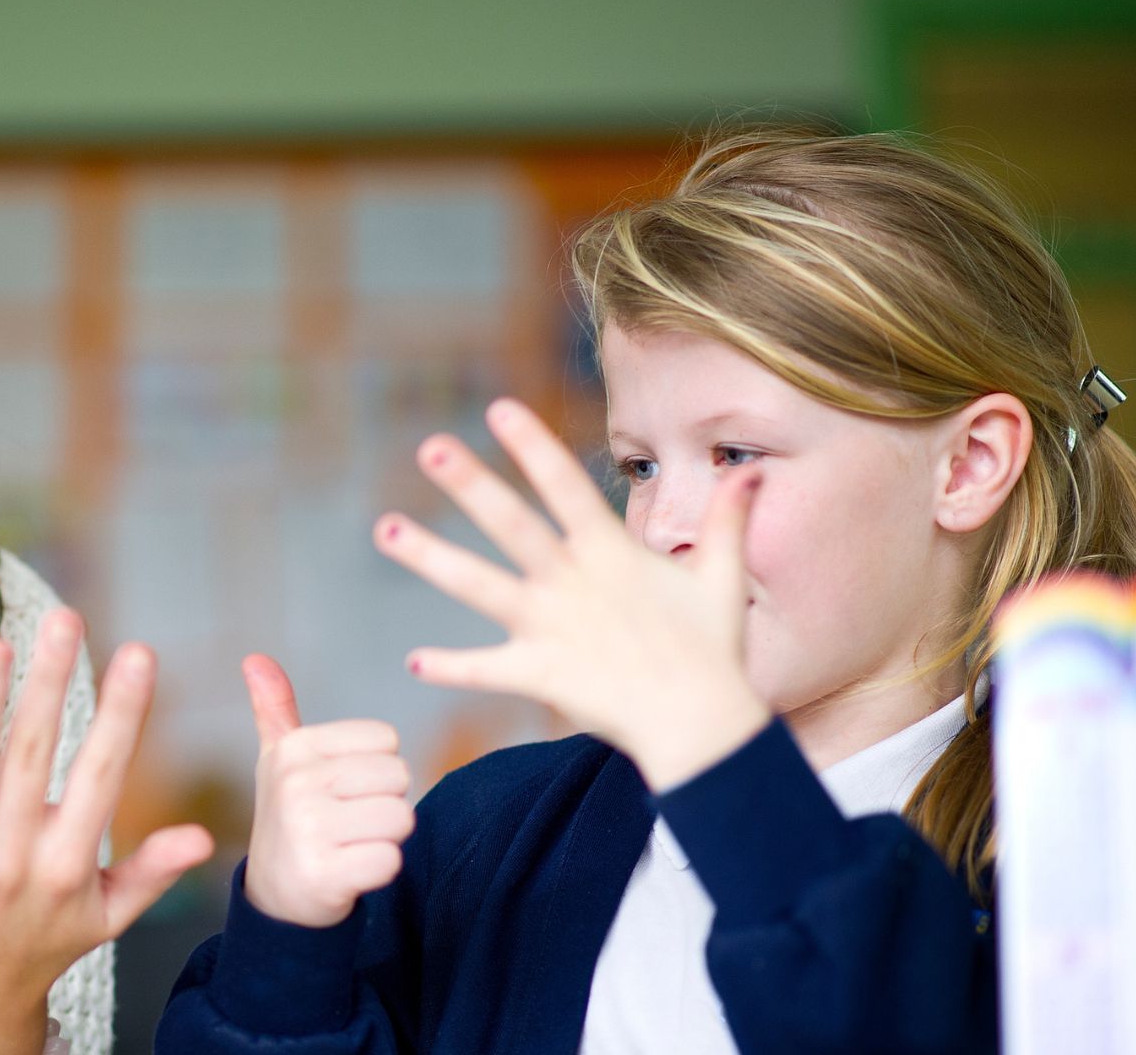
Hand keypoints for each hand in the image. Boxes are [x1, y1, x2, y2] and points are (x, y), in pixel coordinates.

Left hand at [0, 609, 213, 1054]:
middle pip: (33, 758)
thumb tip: (204, 837)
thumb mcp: (106, 917)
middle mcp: (11, 861)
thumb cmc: (41, 944)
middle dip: (50, 683)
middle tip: (64, 618)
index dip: (121, 712)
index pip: (101, 776)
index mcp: (67, 868)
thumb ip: (152, 871)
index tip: (138, 653)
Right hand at [242, 655, 413, 927]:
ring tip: (350, 846)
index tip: (341, 791)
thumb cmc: (291, 818)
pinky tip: (349, 873)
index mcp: (294, 748)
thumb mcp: (279, 761)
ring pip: (401, 819)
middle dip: (385, 804)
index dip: (376, 770)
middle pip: (399, 777)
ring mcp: (307, 829)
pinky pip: (391, 861)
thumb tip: (255, 659)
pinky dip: (379, 871)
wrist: (274, 896)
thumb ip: (275, 710)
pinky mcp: (323, 874)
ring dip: (385, 839)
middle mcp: (296, 783)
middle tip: (349, 823)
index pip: (386, 740)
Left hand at [374, 398, 769, 790]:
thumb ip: (728, 520)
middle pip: (512, 525)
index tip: (498, 408)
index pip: (566, 487)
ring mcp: (551, 628)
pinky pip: (485, 669)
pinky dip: (451, 667)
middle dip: (471, 484)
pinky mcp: (540, 675)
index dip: (533, 447)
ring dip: (429, 557)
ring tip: (384, 530)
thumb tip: (750, 470)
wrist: (701, 726)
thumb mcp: (721, 580)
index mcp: (611, 555)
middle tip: (430, 447)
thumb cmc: (711, 652)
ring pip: (478, 586)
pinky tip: (414, 661)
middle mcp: (573, 584)